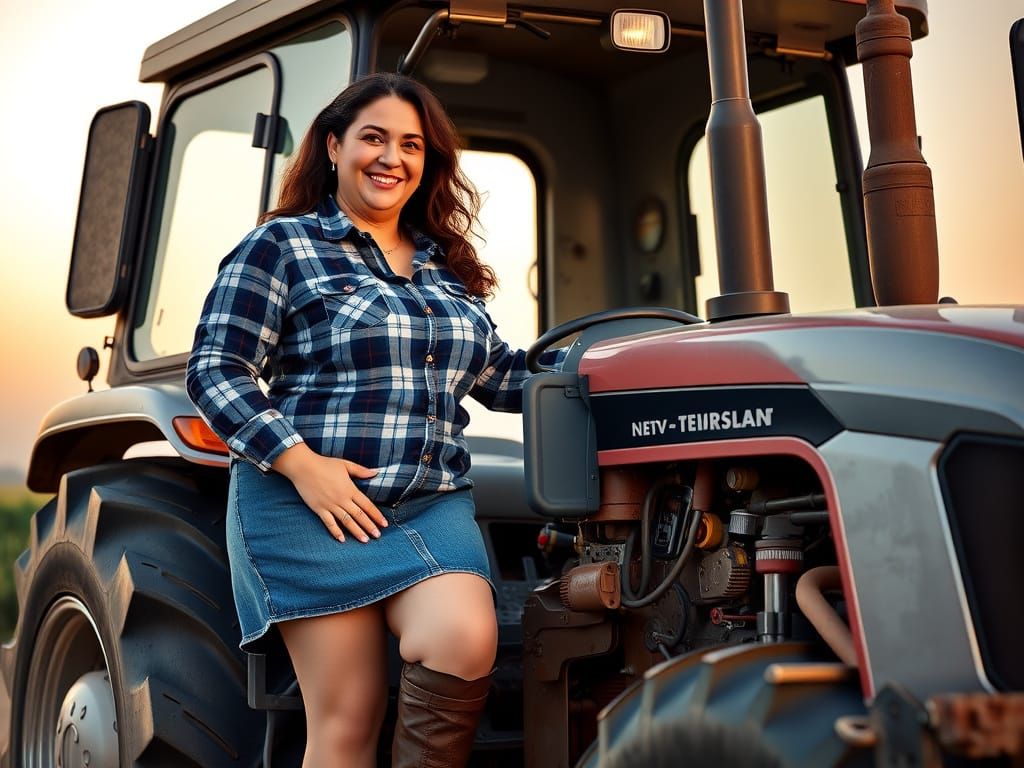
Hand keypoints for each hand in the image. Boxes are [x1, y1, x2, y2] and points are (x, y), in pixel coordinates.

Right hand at [271, 443, 387, 542]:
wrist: (303, 467)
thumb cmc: (325, 464)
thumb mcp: (345, 464)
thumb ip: (361, 471)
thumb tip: (377, 472)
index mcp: (350, 489)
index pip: (367, 505)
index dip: (376, 515)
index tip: (384, 524)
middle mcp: (342, 499)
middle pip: (359, 515)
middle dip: (370, 526)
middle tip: (378, 536)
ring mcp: (330, 505)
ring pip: (347, 521)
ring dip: (356, 532)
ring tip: (365, 540)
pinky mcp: (319, 509)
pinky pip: (329, 523)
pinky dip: (336, 532)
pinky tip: (342, 540)